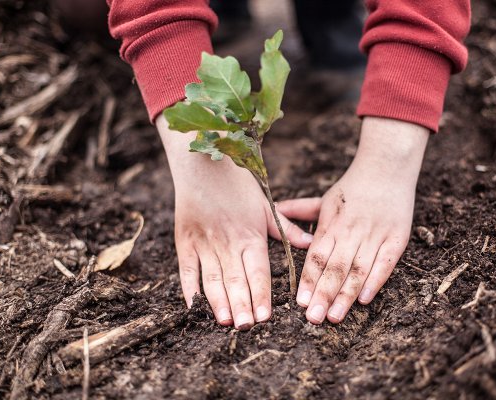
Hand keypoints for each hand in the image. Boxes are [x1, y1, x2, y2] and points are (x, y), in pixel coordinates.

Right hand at [156, 116, 313, 329]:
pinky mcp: (185, 241)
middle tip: (245, 327)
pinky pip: (186, 269)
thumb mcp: (265, 205)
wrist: (203, 165)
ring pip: (212, 279)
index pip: (258, 272)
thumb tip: (310, 244)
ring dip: (218, 301)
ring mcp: (204, 243)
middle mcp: (228, 243)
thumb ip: (287, 228)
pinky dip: (189, 288)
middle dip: (241, 305)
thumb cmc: (238, 185)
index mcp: (250, 235)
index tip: (265, 316)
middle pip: (236, 280)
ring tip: (224, 322)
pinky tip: (194, 306)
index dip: (261, 295)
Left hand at [277, 117, 428, 323]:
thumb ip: (299, 210)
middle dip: (324, 294)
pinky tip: (365, 299)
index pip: (317, 256)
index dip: (309, 279)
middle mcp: (352, 231)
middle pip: (336, 267)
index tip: (301, 301)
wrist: (387, 168)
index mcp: (332, 224)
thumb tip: (273, 210)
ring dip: (346, 294)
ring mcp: (375, 235)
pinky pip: (386, 263)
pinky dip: (376, 281)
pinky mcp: (396, 238)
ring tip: (335, 317)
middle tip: (314, 318)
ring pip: (359, 269)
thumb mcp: (324, 198)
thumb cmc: (352, 188)